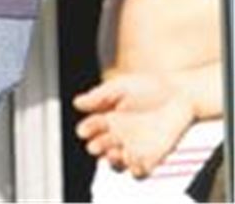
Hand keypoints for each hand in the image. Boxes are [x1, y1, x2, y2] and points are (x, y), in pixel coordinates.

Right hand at [74, 72, 194, 177]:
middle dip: (97, 147)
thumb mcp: (121, 86)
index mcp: (110, 117)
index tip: (83, 131)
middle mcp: (120, 134)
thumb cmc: (149, 86)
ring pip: (118, 161)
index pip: (92, 127)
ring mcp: (134, 147)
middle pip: (102, 146)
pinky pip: (139, 170)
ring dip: (112, 161)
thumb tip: (77, 103)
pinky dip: (134, 169)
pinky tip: (131, 161)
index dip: (86, 130)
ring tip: (113, 153)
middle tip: (96, 146)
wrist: (179, 94)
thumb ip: (99, 95)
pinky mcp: (151, 157)